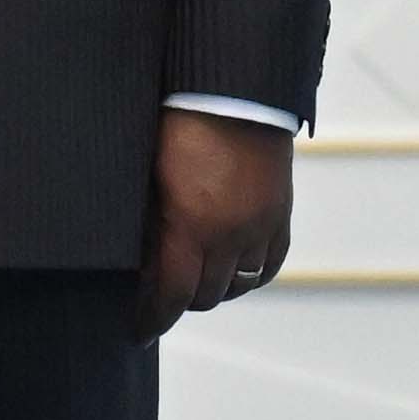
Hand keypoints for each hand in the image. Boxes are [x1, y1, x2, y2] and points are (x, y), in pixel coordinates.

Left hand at [138, 106, 293, 339]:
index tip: (138, 331)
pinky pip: (269, 264)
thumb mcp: (150, 176)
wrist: (234, 88)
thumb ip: (150, 225)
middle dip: (178, 302)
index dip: (152, 319)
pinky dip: (250, 275)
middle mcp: (231, 233)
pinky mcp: (280, 213)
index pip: (171, 295)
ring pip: (238, 285)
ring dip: (215, 289)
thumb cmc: (180, 121)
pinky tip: (232, 269)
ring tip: (194, 279)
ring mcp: (261, 225)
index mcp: (191, 225)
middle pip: (206, 296)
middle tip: (158, 294)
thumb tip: (142, 264)